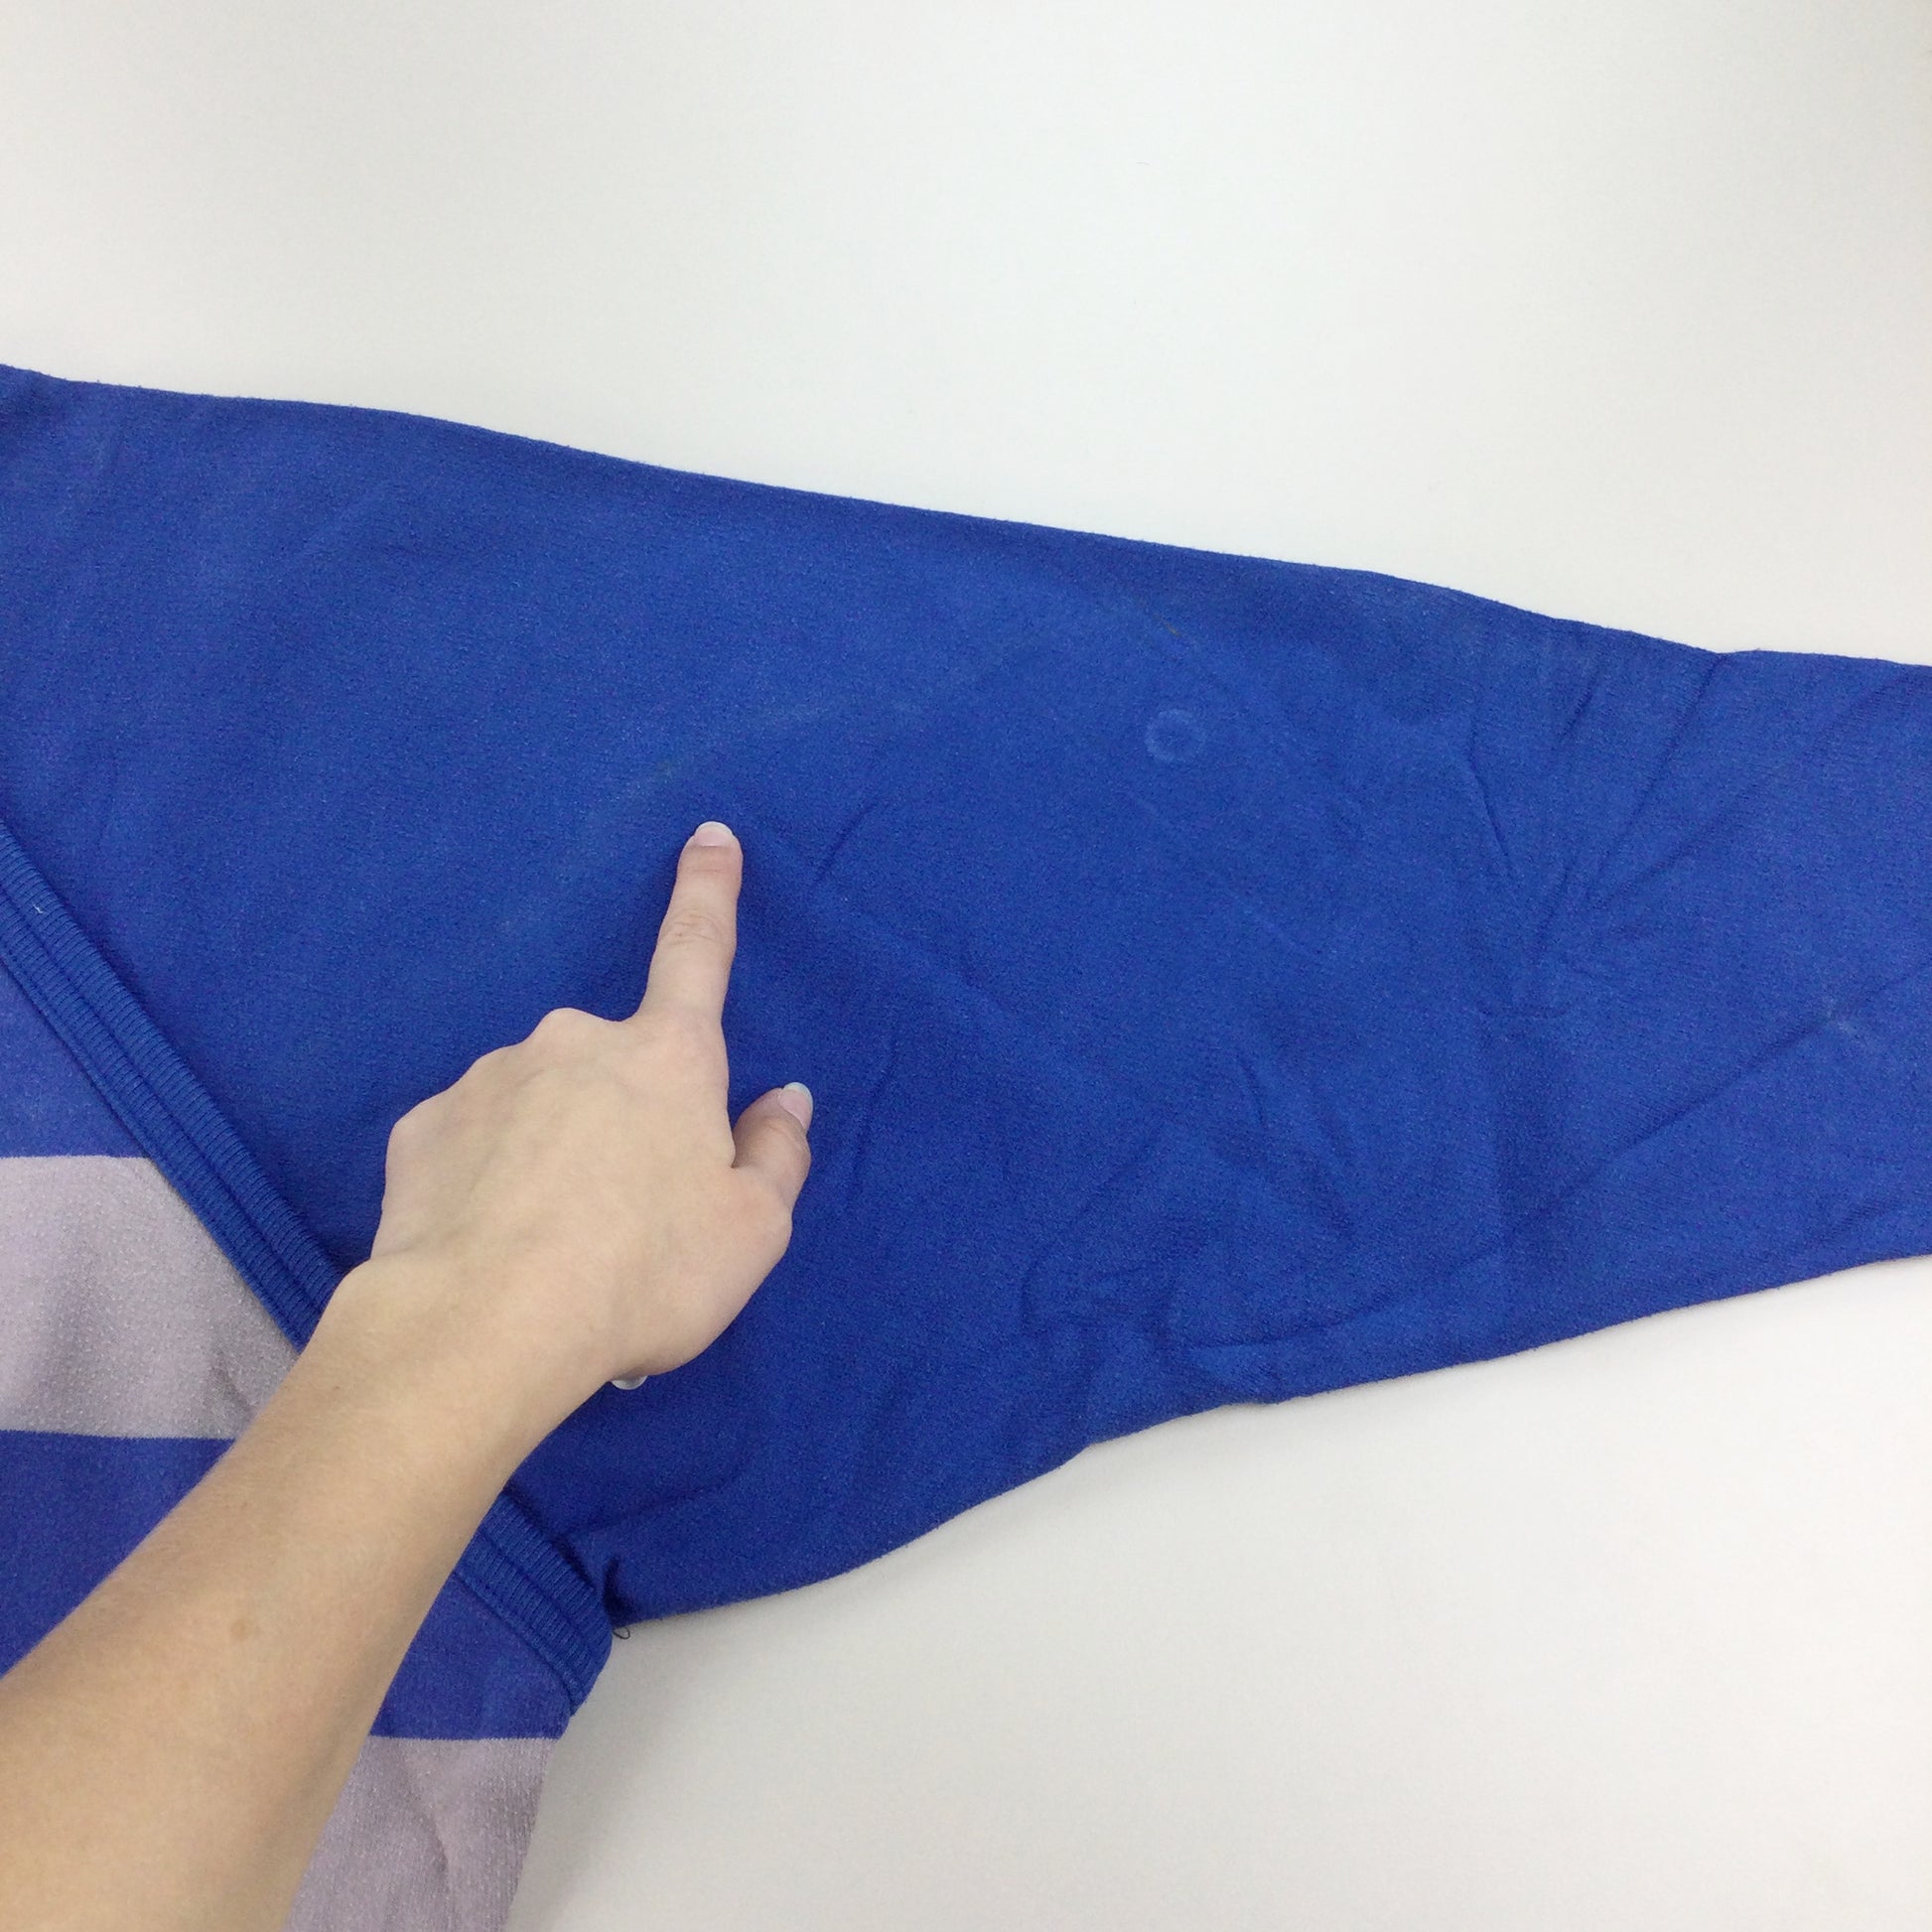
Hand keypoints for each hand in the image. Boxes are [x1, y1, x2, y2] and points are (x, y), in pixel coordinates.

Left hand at [344, 820, 810, 1427]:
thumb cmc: (644, 1274)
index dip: (708, 892)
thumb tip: (784, 1100)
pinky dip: (489, 1179)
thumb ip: (776, 1156)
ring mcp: (489, 1077)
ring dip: (553, 1152)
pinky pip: (474, 1142)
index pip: (697, 951)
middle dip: (624, 1118)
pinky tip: (492, 1241)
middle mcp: (574, 1042)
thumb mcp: (752, 1231)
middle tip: (626, 1215)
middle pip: (616, 1065)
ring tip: (553, 1246)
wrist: (482, 1326)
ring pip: (539, 1104)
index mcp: (668, 1057)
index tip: (708, 835)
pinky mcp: (422, 1127)